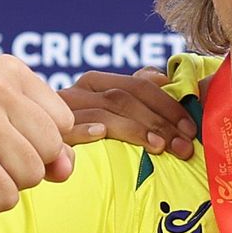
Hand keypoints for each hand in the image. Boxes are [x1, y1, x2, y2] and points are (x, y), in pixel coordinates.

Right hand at [62, 68, 196, 158]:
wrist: (41, 155)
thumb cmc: (82, 139)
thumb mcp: (110, 112)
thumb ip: (134, 92)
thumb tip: (162, 77)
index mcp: (96, 83)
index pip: (139, 86)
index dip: (168, 105)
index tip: (190, 129)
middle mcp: (78, 92)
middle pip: (124, 98)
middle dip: (160, 121)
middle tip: (184, 146)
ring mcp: (63, 113)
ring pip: (105, 112)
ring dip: (136, 129)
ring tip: (160, 147)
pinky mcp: (51, 134)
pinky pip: (69, 129)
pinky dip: (86, 130)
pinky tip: (102, 135)